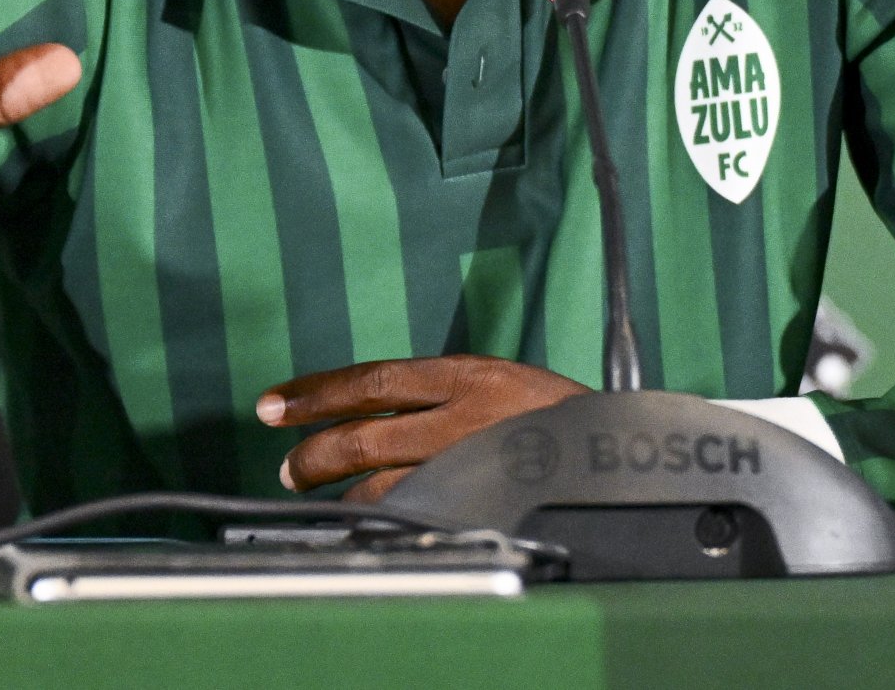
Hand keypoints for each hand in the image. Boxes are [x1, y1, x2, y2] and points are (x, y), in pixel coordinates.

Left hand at [257, 355, 590, 501]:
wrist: (619, 448)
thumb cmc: (553, 416)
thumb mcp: (498, 381)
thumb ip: (442, 394)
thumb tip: (376, 409)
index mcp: (465, 375)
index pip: (373, 379)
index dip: (318, 392)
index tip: (275, 403)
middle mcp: (462, 415)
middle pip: (367, 431)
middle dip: (316, 450)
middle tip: (287, 466)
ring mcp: (470, 462)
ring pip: (383, 480)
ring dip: (341, 491)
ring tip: (313, 492)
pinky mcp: (481, 500)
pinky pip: (416, 511)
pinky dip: (382, 515)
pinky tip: (361, 520)